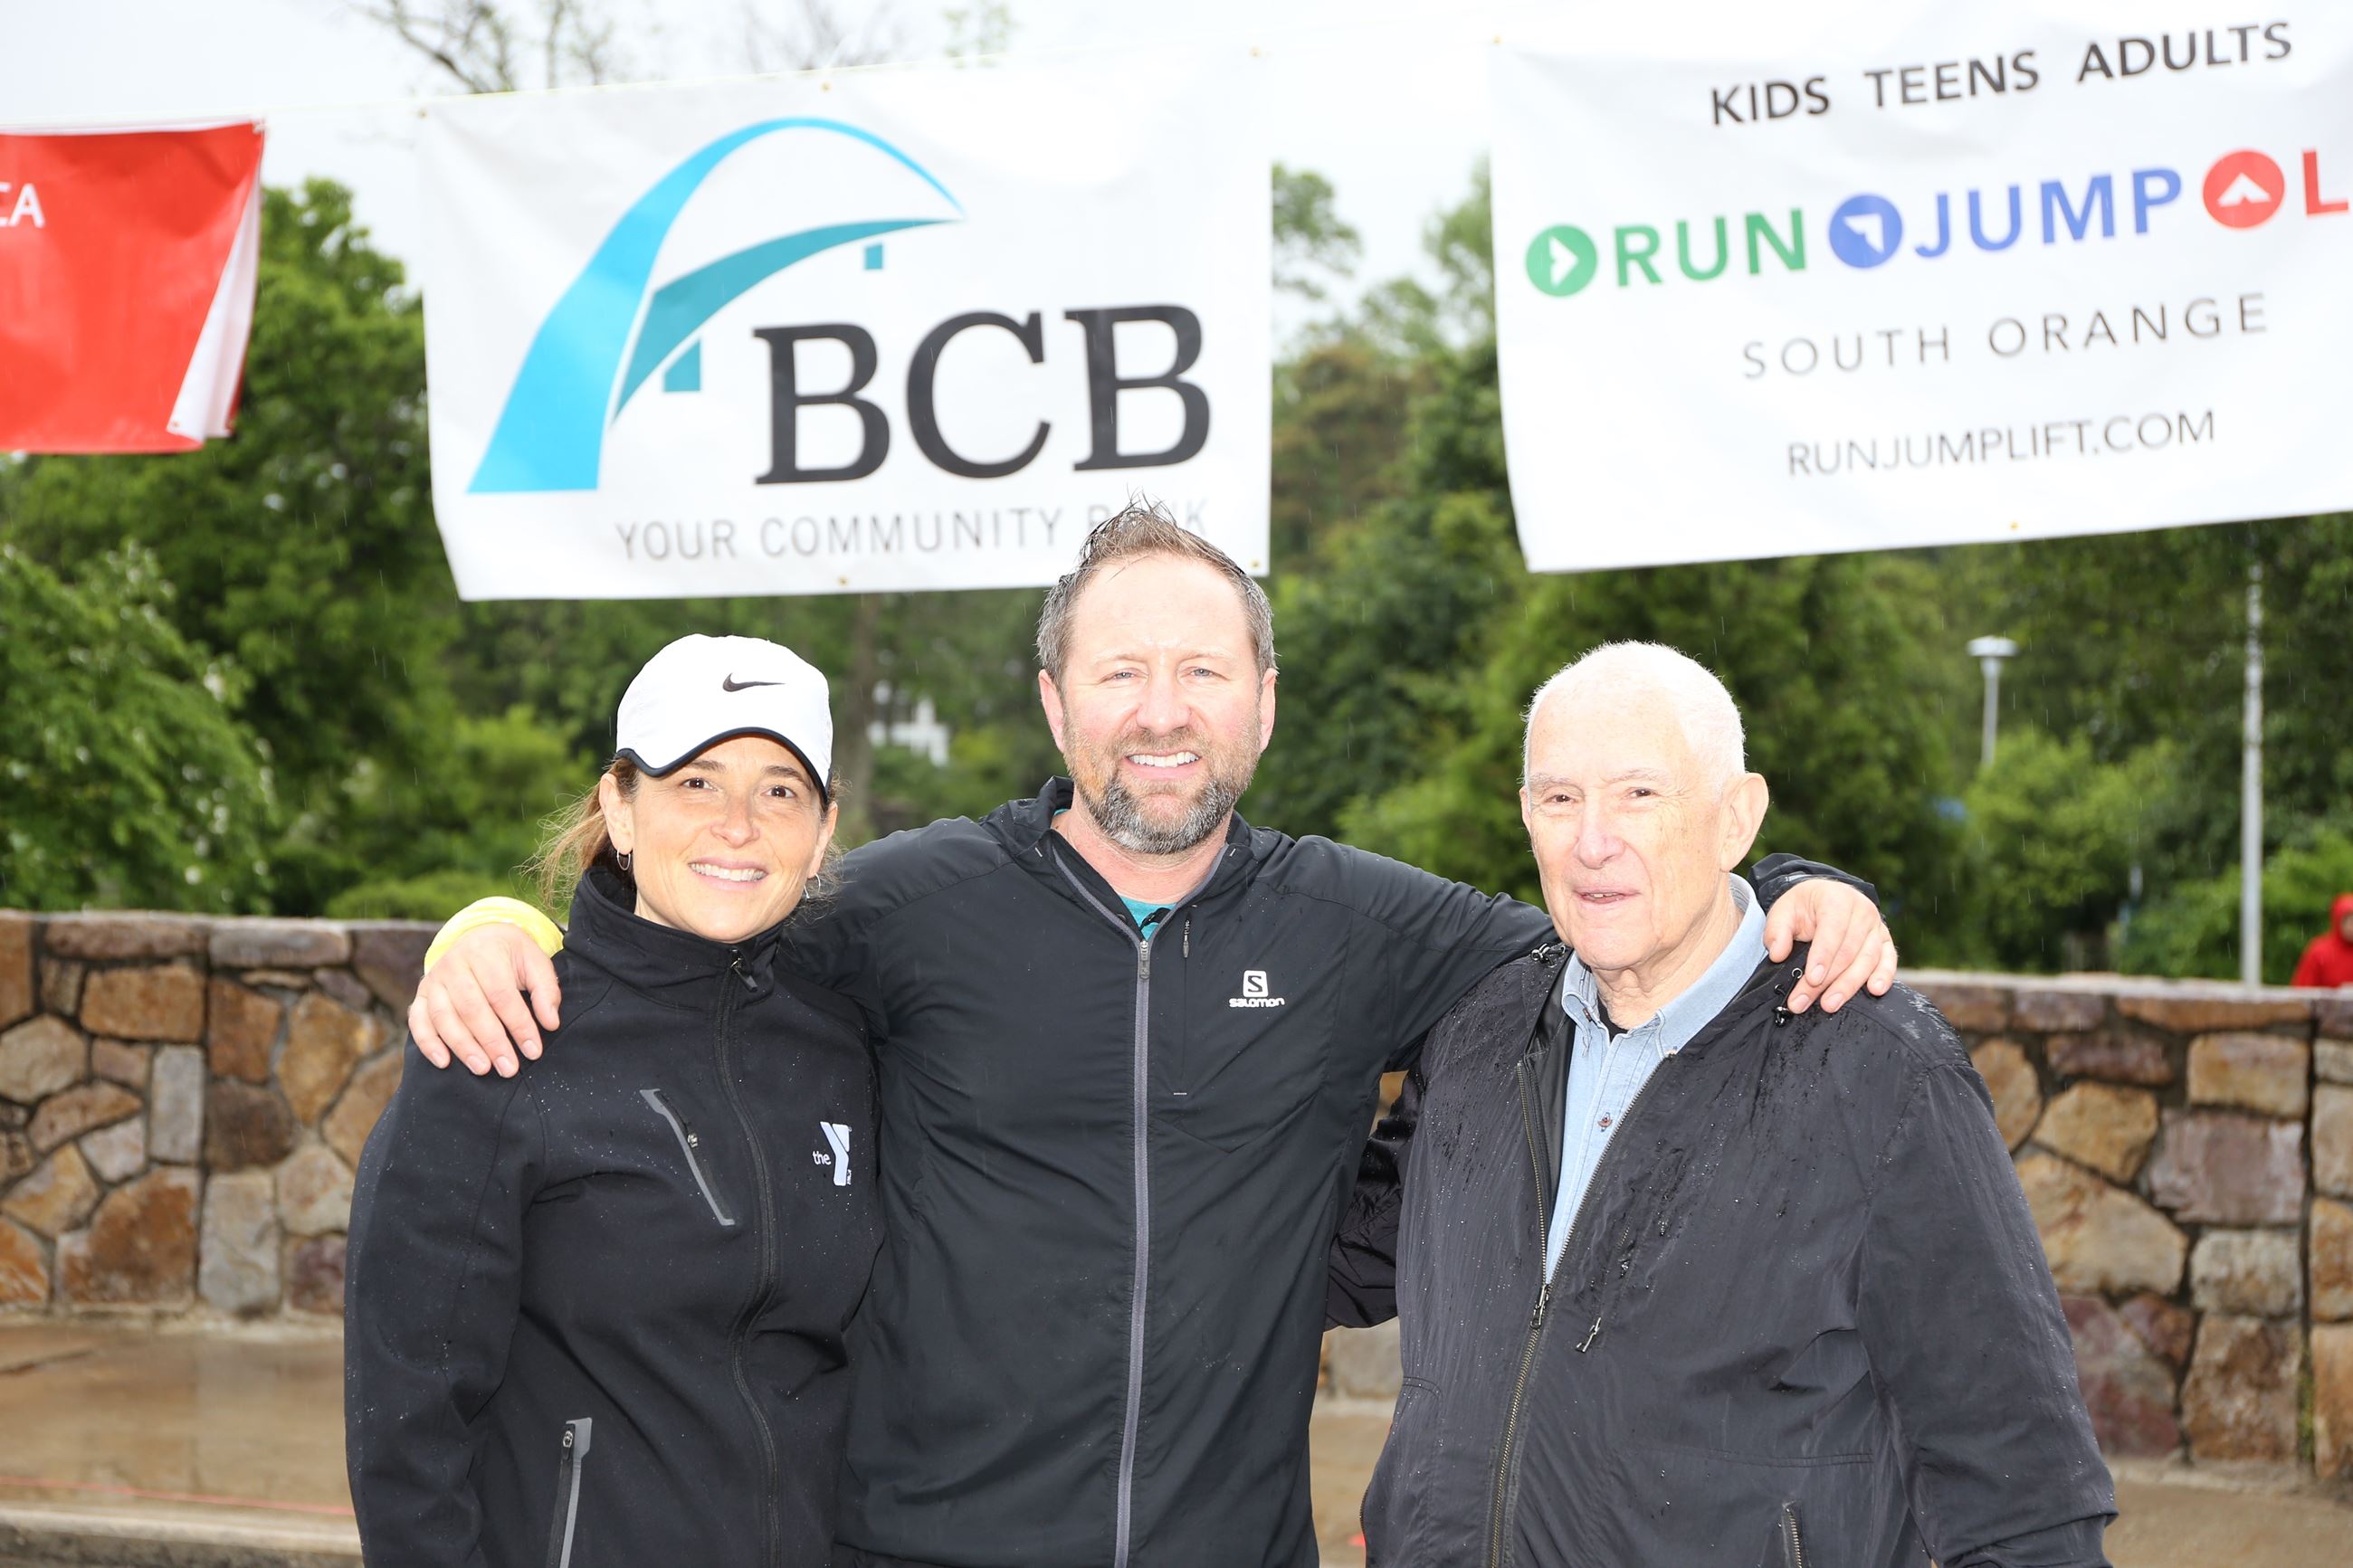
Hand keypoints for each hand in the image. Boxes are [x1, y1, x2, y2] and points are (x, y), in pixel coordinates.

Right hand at [406, 924, 562, 1076]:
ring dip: (463, 1047)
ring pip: (444, 1017)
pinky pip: (418, 1020)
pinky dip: (428, 1043)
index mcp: (485, 952)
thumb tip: (550, 1022)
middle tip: (509, 1068)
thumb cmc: (510, 955)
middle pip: (472, 1008)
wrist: (478, 938)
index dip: (519, 1025)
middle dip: (492, 1042)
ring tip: (483, 1069)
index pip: (502, 995)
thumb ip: (546, 990)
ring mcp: (434, 980)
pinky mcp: (421, 995)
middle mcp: (454, 964)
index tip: (533, 1050)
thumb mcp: (535, 962)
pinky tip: (444, 1062)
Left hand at [1763, 879, 1895, 1014]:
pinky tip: (1875, 990)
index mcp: (1837, 899)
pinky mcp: (1885, 941)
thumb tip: (1777, 954)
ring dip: (1848, 986)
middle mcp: (1862, 911)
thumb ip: (1777, 931)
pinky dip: (1884, 976)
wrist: (1826, 897)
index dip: (1822, 957)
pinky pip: (1888, 960)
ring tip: (1829, 1004)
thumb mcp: (1782, 911)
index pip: (1832, 930)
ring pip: (1867, 960)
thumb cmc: (1804, 906)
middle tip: (1804, 1001)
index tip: (1811, 979)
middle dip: (1827, 981)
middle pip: (1848, 951)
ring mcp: (1877, 926)